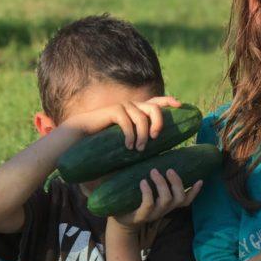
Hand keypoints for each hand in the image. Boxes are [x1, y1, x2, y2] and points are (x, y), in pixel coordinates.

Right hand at [65, 95, 180, 150]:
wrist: (81, 137)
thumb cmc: (104, 144)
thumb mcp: (126, 144)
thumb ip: (139, 145)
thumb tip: (155, 159)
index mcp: (137, 112)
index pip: (156, 102)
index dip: (168, 101)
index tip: (180, 105)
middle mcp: (132, 107)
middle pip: (154, 108)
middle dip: (158, 122)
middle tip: (155, 138)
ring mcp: (123, 107)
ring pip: (142, 117)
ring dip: (143, 135)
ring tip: (139, 150)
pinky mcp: (113, 110)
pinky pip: (127, 121)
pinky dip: (130, 135)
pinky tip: (128, 147)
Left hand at [111, 169, 202, 231]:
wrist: (119, 218)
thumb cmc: (134, 199)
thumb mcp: (148, 190)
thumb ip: (154, 177)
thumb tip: (155, 153)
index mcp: (168, 204)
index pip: (186, 200)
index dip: (194, 192)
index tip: (200, 180)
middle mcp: (164, 209)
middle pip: (179, 198)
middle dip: (176, 183)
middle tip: (169, 170)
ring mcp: (154, 214)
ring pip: (166, 200)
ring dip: (162, 184)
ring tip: (153, 171)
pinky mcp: (141, 215)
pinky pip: (149, 204)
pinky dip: (148, 192)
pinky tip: (143, 182)